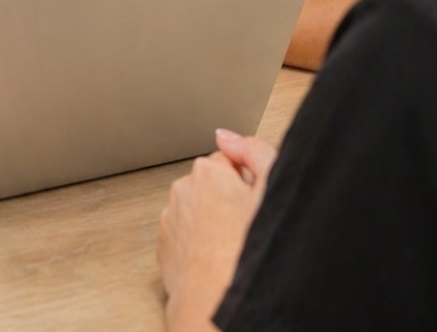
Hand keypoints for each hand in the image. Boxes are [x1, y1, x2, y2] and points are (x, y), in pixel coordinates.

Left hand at [156, 131, 276, 329]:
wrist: (219, 301)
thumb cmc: (248, 250)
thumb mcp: (272, 189)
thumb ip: (254, 151)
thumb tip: (228, 135)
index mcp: (207, 172)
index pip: (231, 161)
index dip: (249, 181)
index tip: (256, 200)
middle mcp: (181, 191)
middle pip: (212, 185)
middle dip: (229, 200)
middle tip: (248, 225)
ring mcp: (170, 220)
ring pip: (198, 212)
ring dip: (213, 223)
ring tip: (233, 246)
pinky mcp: (165, 247)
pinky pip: (186, 236)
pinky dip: (199, 244)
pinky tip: (217, 258)